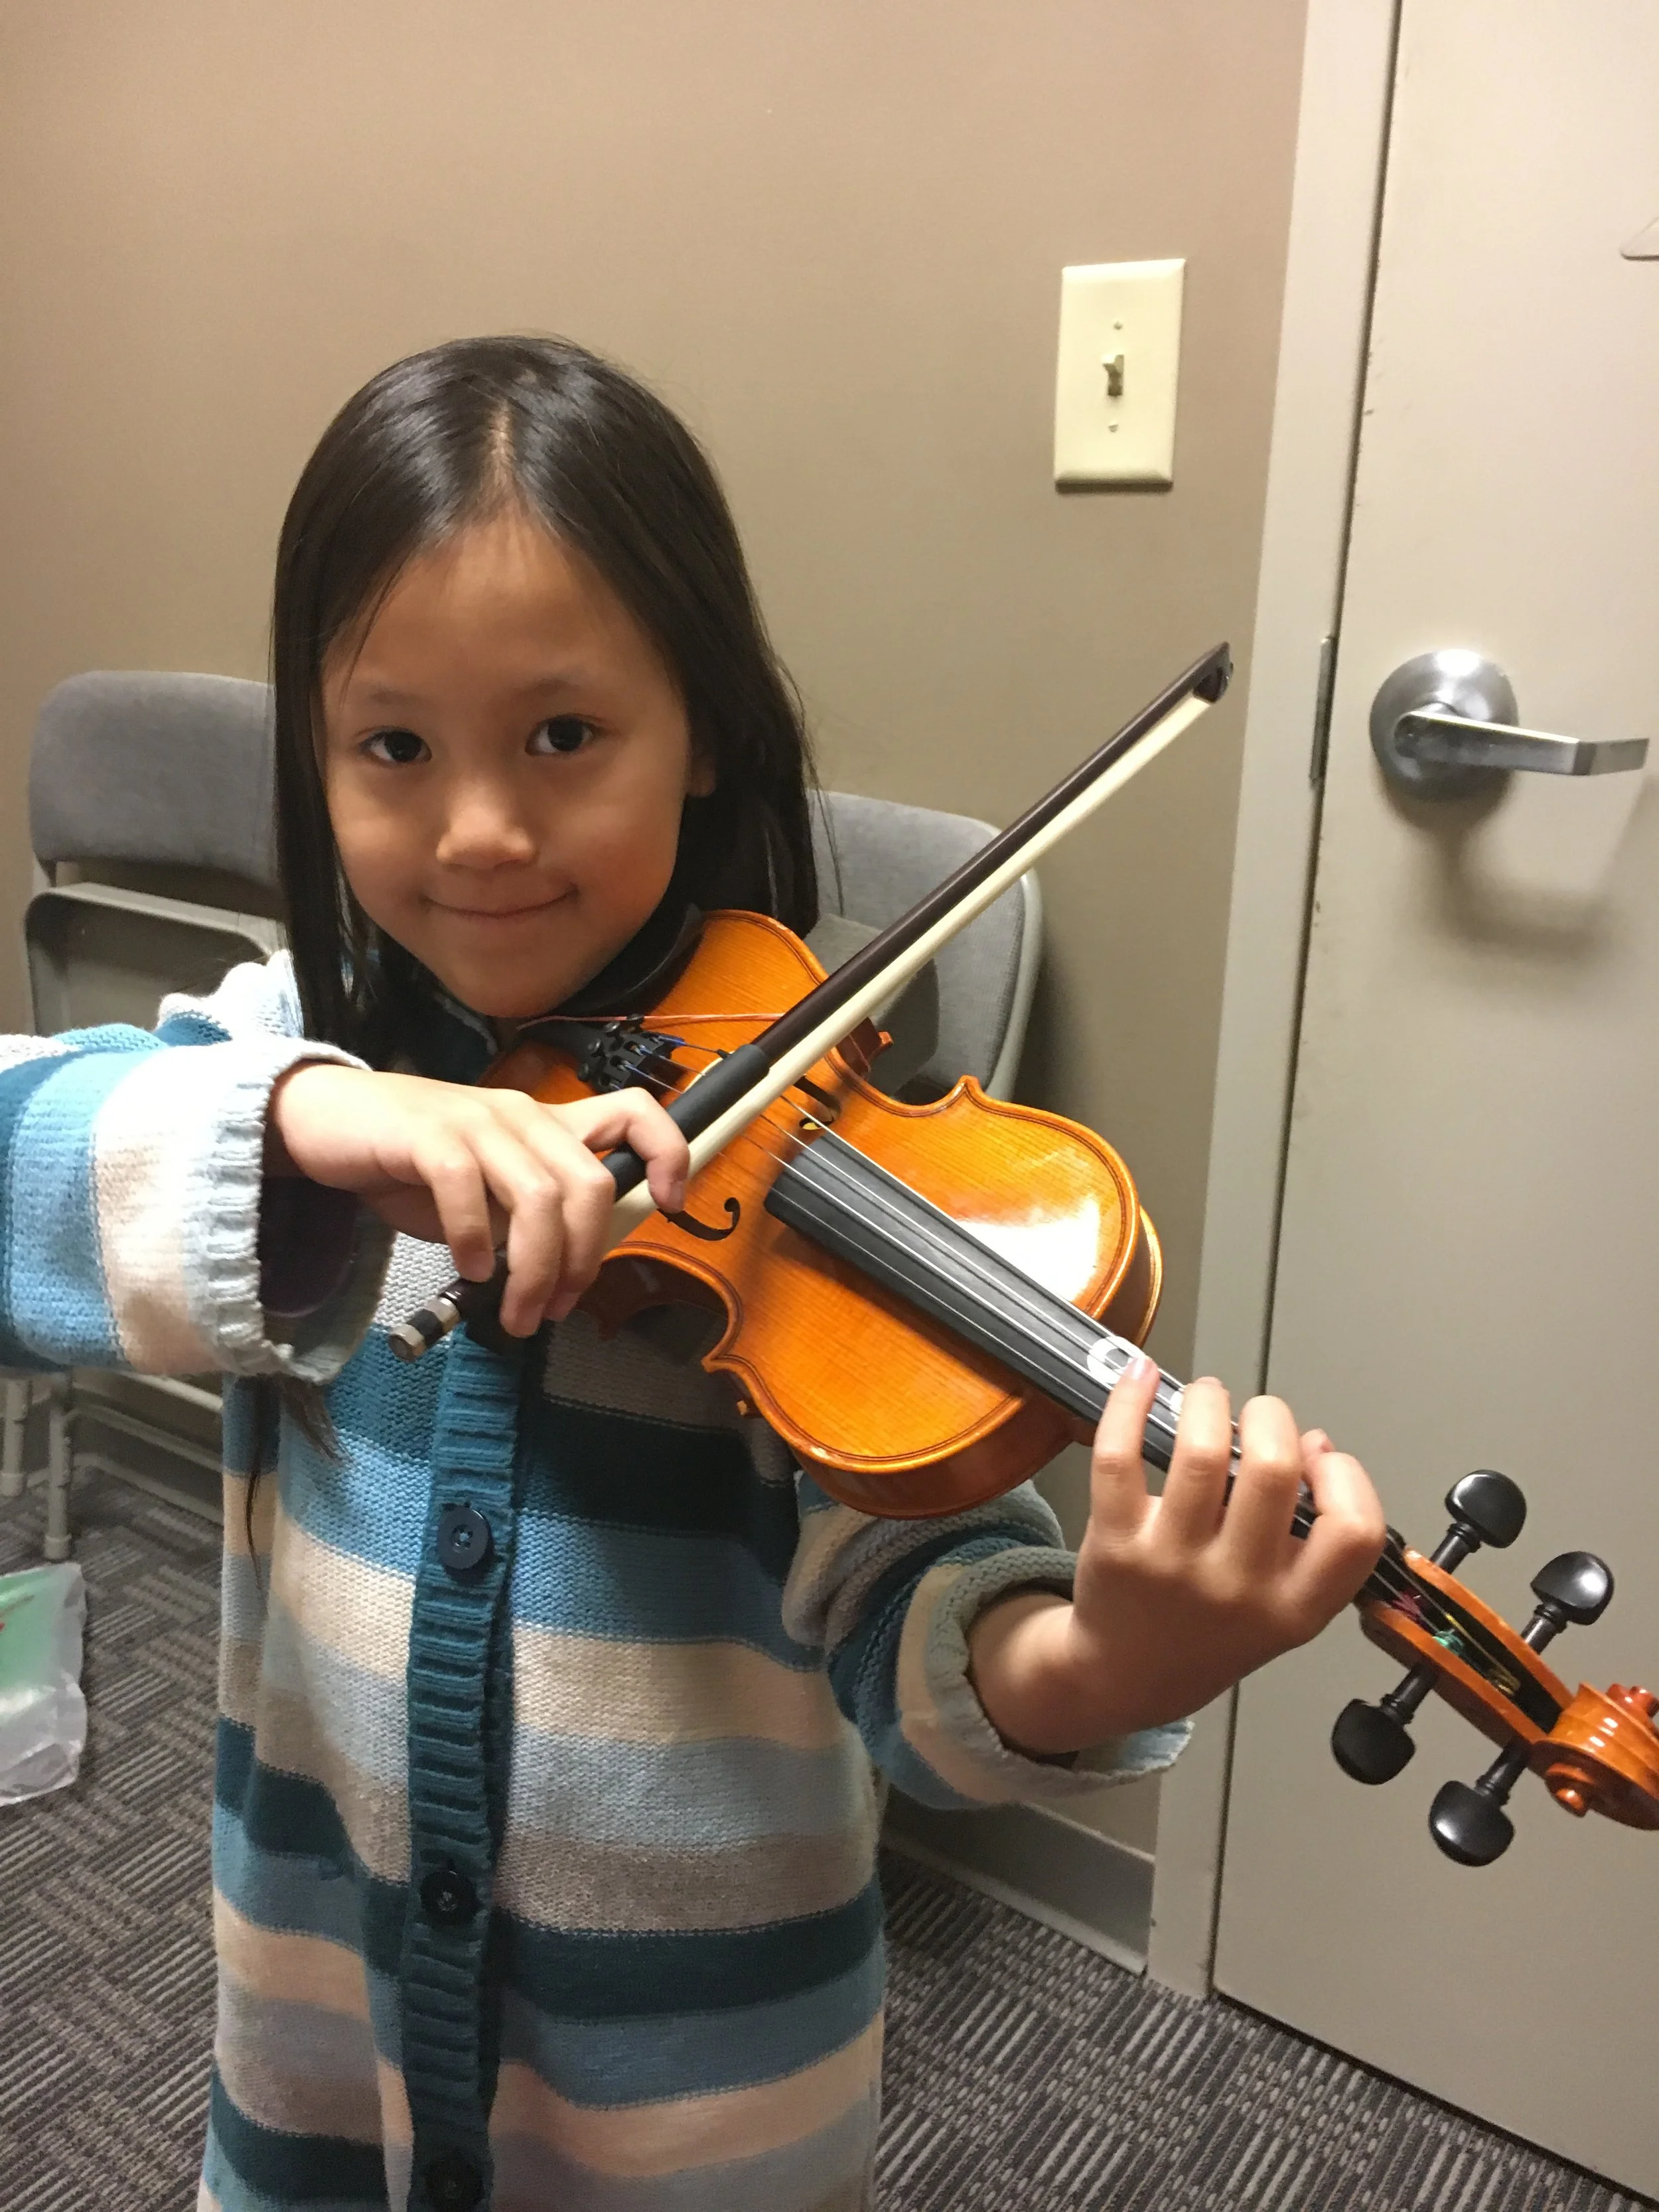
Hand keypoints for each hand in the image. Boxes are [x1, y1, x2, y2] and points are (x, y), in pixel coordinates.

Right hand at [267, 1064, 689, 1336]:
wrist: (325, 1122)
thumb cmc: (412, 1163)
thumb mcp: (489, 1190)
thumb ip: (530, 1218)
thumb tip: (567, 1272)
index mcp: (547, 1125)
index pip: (633, 1111)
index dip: (668, 1152)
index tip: (669, 1204)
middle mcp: (522, 1115)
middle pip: (590, 1184)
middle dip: (585, 1260)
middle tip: (557, 1309)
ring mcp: (476, 1120)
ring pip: (539, 1195)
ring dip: (536, 1269)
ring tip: (519, 1313)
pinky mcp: (427, 1133)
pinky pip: (467, 1186)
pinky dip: (474, 1238)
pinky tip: (468, 1270)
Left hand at [967, 1355, 1386, 1754]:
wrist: (1126, 1674)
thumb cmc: (1211, 1628)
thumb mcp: (1282, 1604)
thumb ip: (1310, 1536)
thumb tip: (1313, 1444)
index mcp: (1294, 1607)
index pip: (1354, 1532)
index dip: (1346, 1477)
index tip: (1321, 1457)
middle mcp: (1237, 1589)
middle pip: (1274, 1471)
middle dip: (1272, 1417)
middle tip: (1258, 1414)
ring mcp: (1172, 1566)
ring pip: (1200, 1454)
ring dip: (1208, 1401)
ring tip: (1207, 1396)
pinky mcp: (1115, 1545)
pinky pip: (1119, 1457)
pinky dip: (1129, 1405)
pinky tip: (1140, 1379)